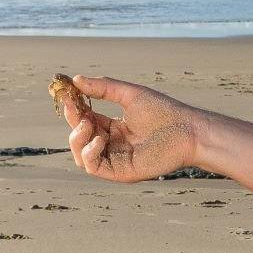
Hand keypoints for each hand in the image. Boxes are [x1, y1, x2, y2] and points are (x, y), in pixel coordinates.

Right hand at [59, 75, 201, 182]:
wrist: (186, 130)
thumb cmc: (164, 112)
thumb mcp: (129, 95)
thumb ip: (103, 88)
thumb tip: (75, 80)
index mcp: (114, 128)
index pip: (85, 120)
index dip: (74, 108)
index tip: (66, 94)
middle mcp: (112, 145)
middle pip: (79, 137)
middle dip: (73, 121)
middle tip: (74, 107)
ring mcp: (116, 160)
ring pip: (81, 155)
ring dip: (77, 138)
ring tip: (87, 124)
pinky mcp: (120, 172)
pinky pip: (93, 167)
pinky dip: (90, 153)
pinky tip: (99, 139)